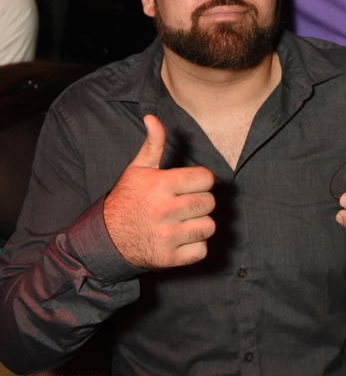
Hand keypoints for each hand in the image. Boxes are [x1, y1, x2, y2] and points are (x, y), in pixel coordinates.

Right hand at [103, 115, 215, 268]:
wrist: (106, 239)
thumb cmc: (127, 199)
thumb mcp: (138, 169)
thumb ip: (153, 143)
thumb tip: (152, 117)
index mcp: (161, 185)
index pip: (205, 179)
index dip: (199, 180)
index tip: (188, 185)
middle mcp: (165, 210)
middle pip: (209, 202)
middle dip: (199, 201)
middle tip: (183, 203)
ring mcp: (168, 236)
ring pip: (209, 226)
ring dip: (199, 224)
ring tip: (183, 221)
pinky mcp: (169, 259)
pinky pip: (201, 250)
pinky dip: (195, 246)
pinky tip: (181, 239)